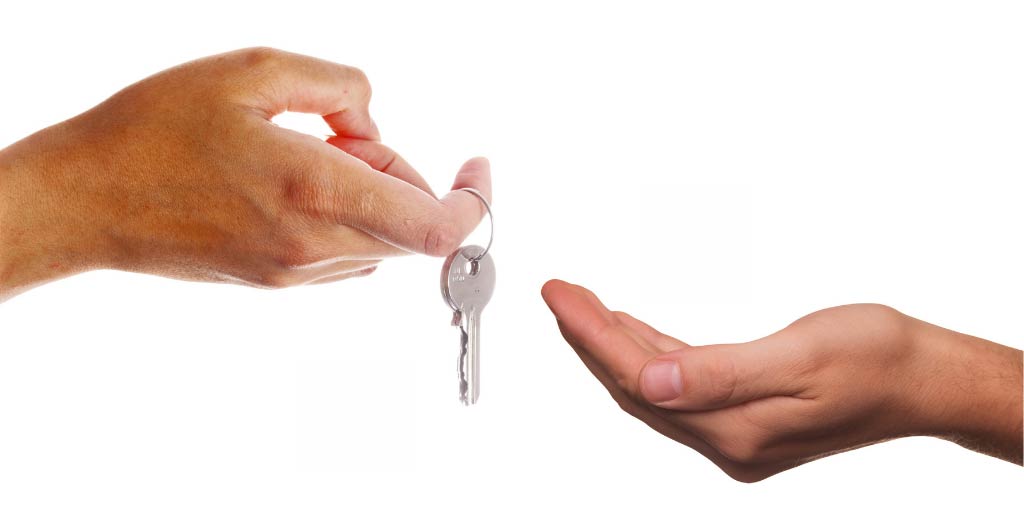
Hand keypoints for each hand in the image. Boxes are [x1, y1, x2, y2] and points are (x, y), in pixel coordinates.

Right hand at [0, 48, 490, 300]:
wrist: (85, 199)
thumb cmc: (153, 132)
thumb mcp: (251, 72)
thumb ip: (339, 87)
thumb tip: (373, 125)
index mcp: (315, 193)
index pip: (434, 228)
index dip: (473, 202)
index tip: (475, 168)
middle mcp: (312, 246)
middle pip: (412, 230)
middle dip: (403, 177)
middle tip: (346, 135)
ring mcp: (294, 273)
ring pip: (380, 243)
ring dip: (371, 198)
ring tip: (303, 156)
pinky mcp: (276, 282)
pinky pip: (343, 253)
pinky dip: (344, 218)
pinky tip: (289, 184)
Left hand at [541, 280, 1022, 481]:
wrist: (923, 379)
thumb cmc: (877, 360)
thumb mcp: (803, 357)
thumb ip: (721, 374)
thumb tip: (650, 384)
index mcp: (735, 430)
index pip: (638, 380)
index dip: (591, 335)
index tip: (559, 295)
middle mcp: (727, 440)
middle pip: (634, 387)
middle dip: (590, 338)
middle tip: (558, 293)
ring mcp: (734, 432)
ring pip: (652, 386)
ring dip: (614, 345)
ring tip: (581, 307)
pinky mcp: (744, 417)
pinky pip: (678, 385)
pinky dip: (649, 354)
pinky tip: (633, 332)